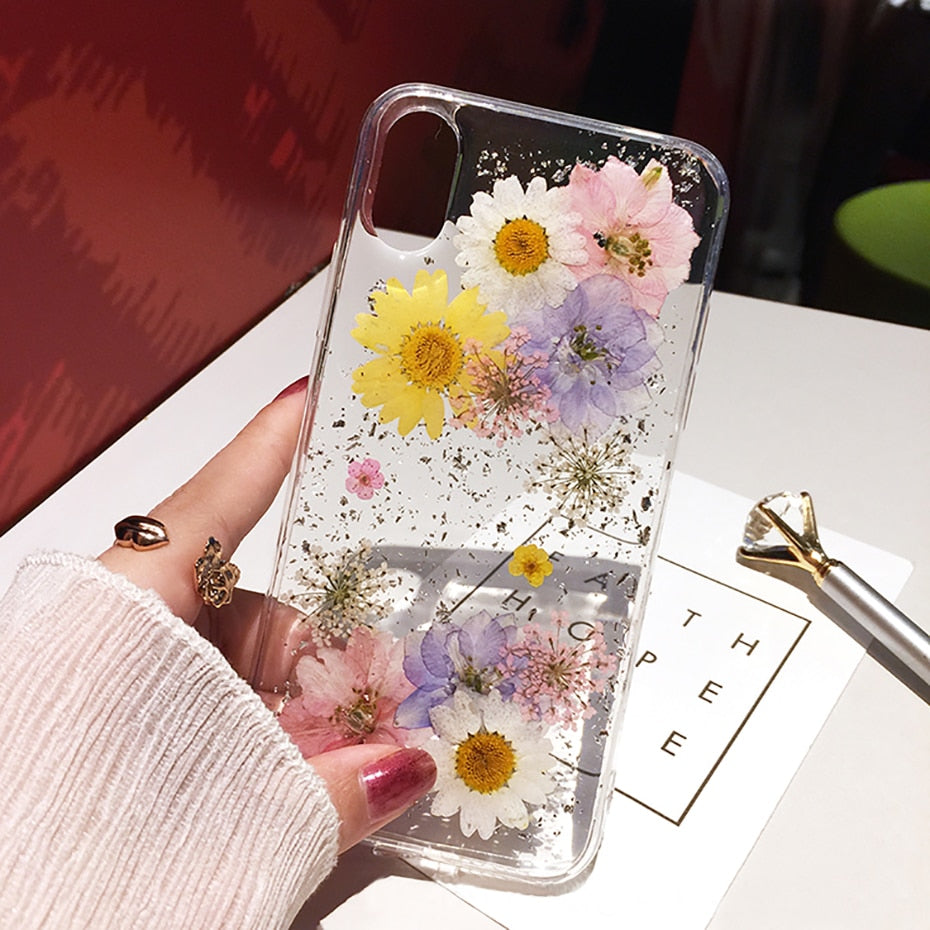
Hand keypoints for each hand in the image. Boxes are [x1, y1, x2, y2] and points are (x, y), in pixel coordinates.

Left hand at [99, 377, 434, 851]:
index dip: (269, 447)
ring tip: (356, 765)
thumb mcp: (232, 812)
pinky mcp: (124, 728)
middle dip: (327, 654)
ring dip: (302, 711)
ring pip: (237, 672)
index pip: (217, 503)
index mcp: (134, 616)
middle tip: (383, 705)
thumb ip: (332, 792)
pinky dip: (265, 739)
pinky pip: (214, 713)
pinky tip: (309, 781)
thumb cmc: (77, 849)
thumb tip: (411, 767)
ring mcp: (127, 683)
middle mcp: (129, 635)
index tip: (304, 397)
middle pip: (252, 612)